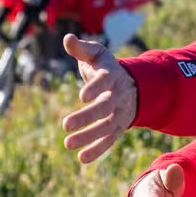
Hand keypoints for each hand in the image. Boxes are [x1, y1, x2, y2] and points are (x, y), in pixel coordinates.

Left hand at [60, 35, 137, 163]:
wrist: (129, 84)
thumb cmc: (105, 67)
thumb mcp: (95, 54)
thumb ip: (81, 49)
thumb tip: (67, 38)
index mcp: (111, 75)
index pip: (104, 81)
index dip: (94, 88)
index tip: (81, 96)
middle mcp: (118, 95)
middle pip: (105, 107)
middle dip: (87, 117)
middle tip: (65, 125)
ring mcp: (119, 113)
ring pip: (106, 127)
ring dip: (88, 137)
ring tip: (68, 144)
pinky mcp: (118, 128)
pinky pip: (109, 140)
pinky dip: (97, 150)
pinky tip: (82, 158)